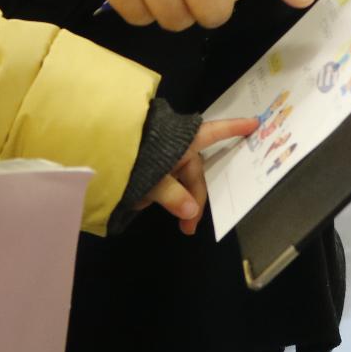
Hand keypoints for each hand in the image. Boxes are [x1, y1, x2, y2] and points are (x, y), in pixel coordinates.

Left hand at [139, 117, 258, 234]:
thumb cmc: (130, 159)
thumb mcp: (153, 180)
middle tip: (188, 229)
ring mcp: (161, 153)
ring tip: (177, 225)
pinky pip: (164, 178)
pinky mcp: (146, 162)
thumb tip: (191, 213)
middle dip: (194, 199)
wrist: (95, 151)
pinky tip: (158, 206)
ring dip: (179, 200)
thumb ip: (174, 196)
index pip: (215, 133)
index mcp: (184, 141)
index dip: (235, 128)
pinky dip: (165, 192)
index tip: (255, 121)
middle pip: (195, 171)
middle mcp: (176, 144)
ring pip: (179, 178)